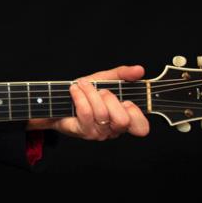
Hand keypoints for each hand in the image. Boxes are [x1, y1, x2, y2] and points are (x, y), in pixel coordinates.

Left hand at [26, 65, 149, 139]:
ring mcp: (98, 132)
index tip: (126, 101)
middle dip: (111, 99)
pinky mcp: (83, 131)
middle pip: (122, 120)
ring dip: (91, 93)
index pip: (141, 128)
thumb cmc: (85, 93)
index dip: (136, 113)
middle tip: (101, 91)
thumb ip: (123, 74)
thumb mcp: (105, 79)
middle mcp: (113, 129)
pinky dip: (80, 96)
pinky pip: (86, 112)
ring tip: (83, 85)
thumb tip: (140, 70)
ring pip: (102, 113)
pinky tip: (75, 89)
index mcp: (124, 118)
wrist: (60, 101)